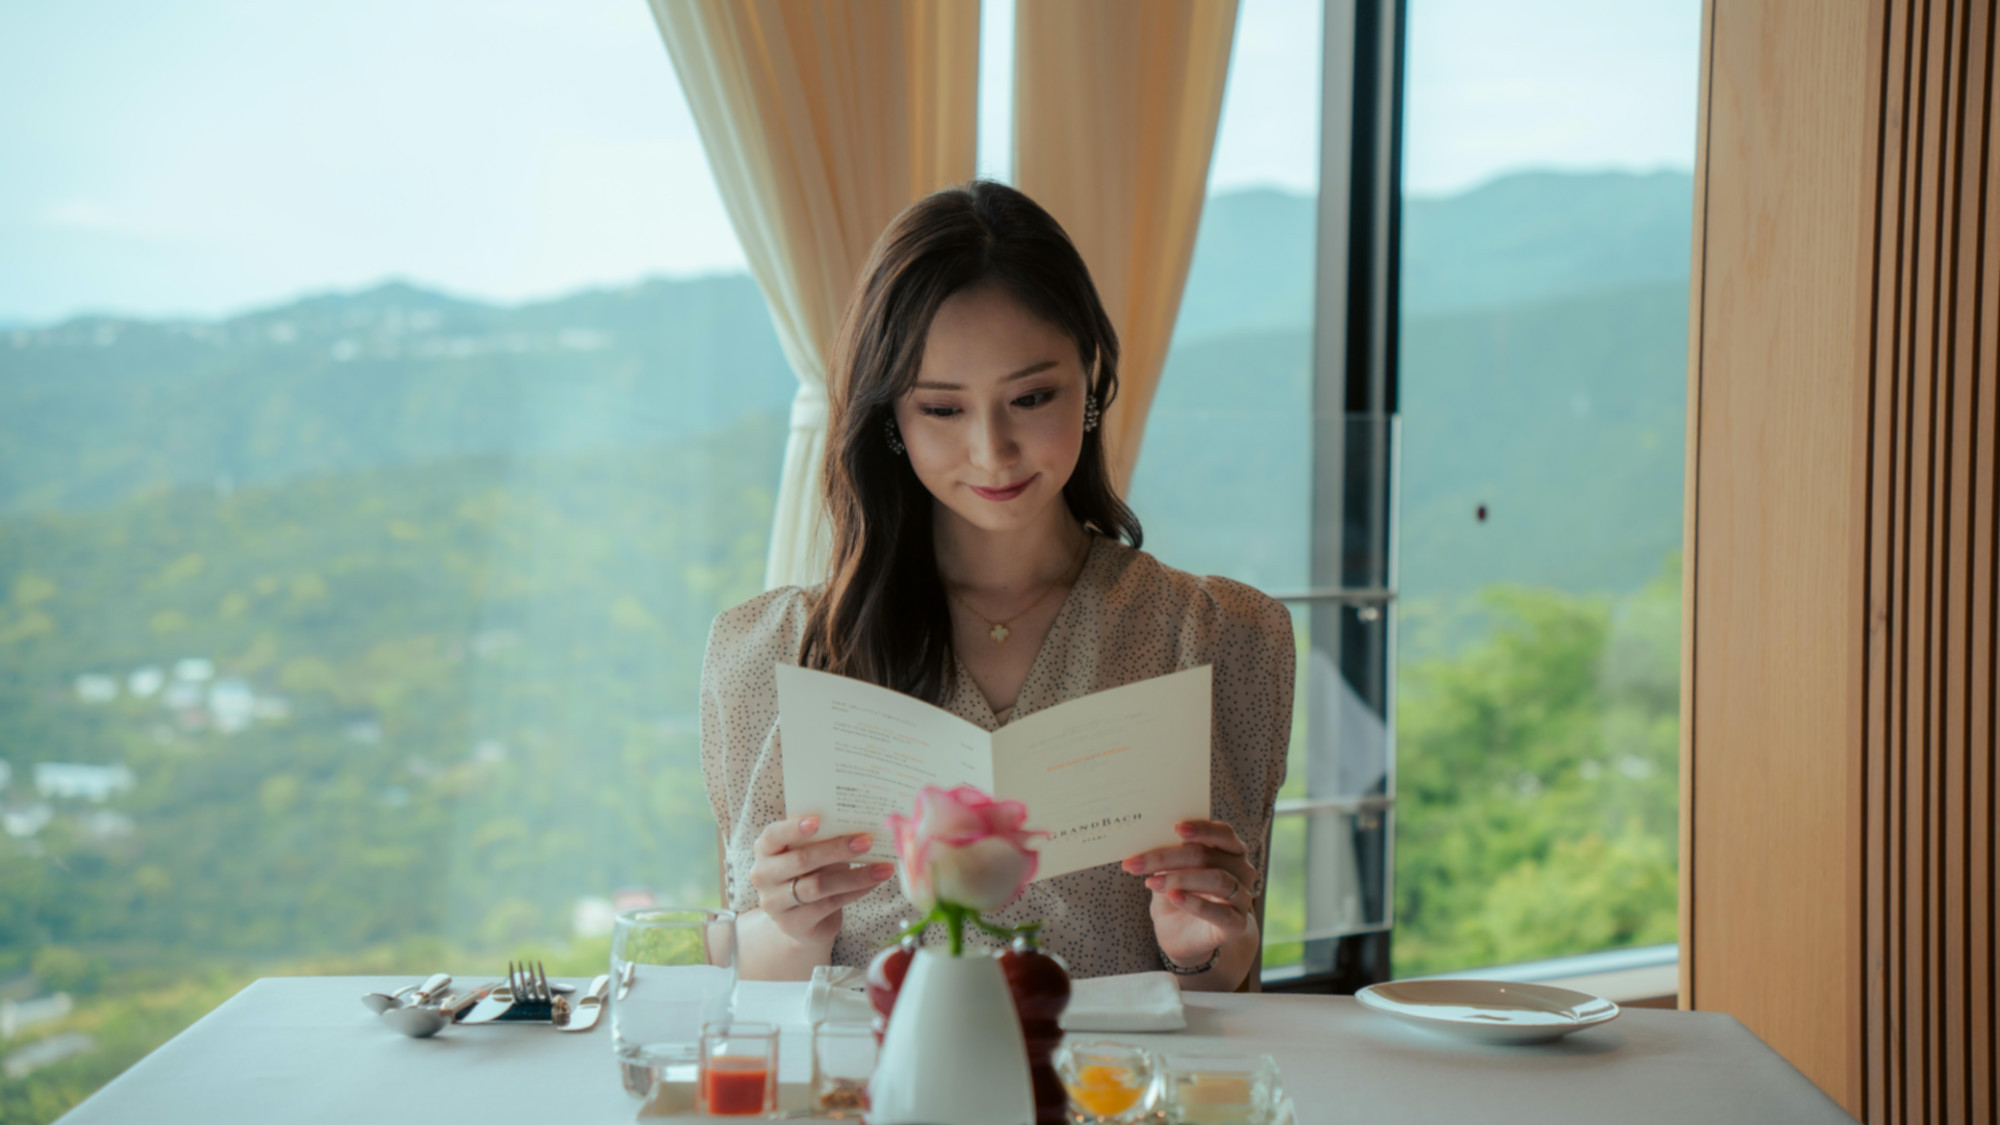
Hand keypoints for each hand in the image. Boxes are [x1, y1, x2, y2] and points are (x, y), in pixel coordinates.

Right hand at [749, 816, 895, 946]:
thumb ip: (823, 838)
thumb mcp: (810, 851)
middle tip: (866, 841)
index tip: (818, 820)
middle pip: (801, 860)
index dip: (794, 828)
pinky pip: (828, 905)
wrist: (802, 918)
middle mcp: (763, 875)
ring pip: (818, 886)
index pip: (773, 836)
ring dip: (854, 876)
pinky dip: (855, 892)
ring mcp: (775, 903)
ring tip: (881, 868)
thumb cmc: (809, 872)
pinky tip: (873, 883)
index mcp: (765, 849)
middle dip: (837, 849)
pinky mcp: (793, 924)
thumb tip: (859, 826)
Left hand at [1121, 819, 1259, 968]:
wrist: (1186, 936)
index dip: (1201, 828)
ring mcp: (1242, 898)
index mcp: (1230, 851)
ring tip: (1151, 883)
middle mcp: (1242, 871)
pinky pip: (1221, 912)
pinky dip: (1195, 903)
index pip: (1222, 833)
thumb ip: (1168, 854)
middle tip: (1138, 863)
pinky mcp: (1237, 924)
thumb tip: (1145, 837)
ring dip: (1180, 879)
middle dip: (1169, 857)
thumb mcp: (1170, 872)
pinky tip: (1173, 897)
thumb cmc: (1178, 894)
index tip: (1176, 828)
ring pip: (1218, 880)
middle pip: (1209, 856)